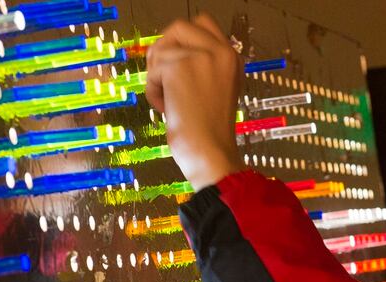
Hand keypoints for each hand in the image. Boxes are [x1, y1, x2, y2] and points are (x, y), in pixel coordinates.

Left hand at [146, 14, 243, 190]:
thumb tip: (171, 53)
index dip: (183, 40)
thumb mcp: (217, 91)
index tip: (177, 65)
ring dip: (156, 76)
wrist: (212, 153)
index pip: (203, 23)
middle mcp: (220, 51)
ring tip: (169, 102)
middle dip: (164, 49)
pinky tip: (167, 110)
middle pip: (178, 27)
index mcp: (231, 57)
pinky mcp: (179, 67)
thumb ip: (203, 67)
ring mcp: (200, 56)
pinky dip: (153, 91)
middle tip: (163, 78)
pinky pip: (153, 70)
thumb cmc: (211, 133)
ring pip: (161, 49)